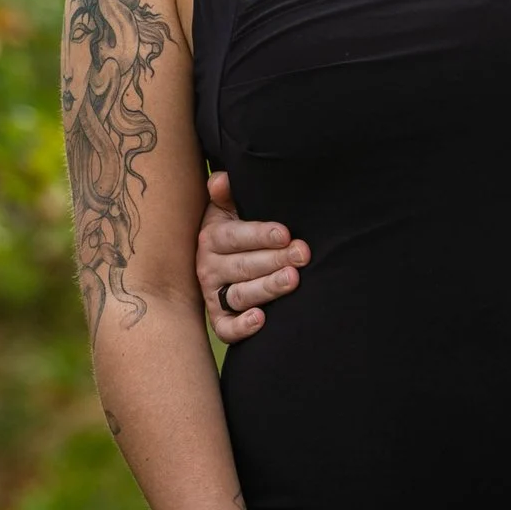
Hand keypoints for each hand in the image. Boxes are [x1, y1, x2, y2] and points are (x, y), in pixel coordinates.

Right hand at [195, 167, 309, 339]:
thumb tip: (222, 180)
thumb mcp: (228, 207)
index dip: (260, 235)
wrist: (224, 259)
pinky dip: (241, 327)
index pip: (236, 236)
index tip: (286, 233)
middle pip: (242, 267)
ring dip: (266, 288)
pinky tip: (262, 319)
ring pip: (239, 295)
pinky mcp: (220, 319)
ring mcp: (214, 295)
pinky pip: (226, 329)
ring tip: (292, 280)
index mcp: (211, 237)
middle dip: (274, 260)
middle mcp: (208, 267)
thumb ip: (225, 192)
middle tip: (302, 255)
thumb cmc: (236, 228)